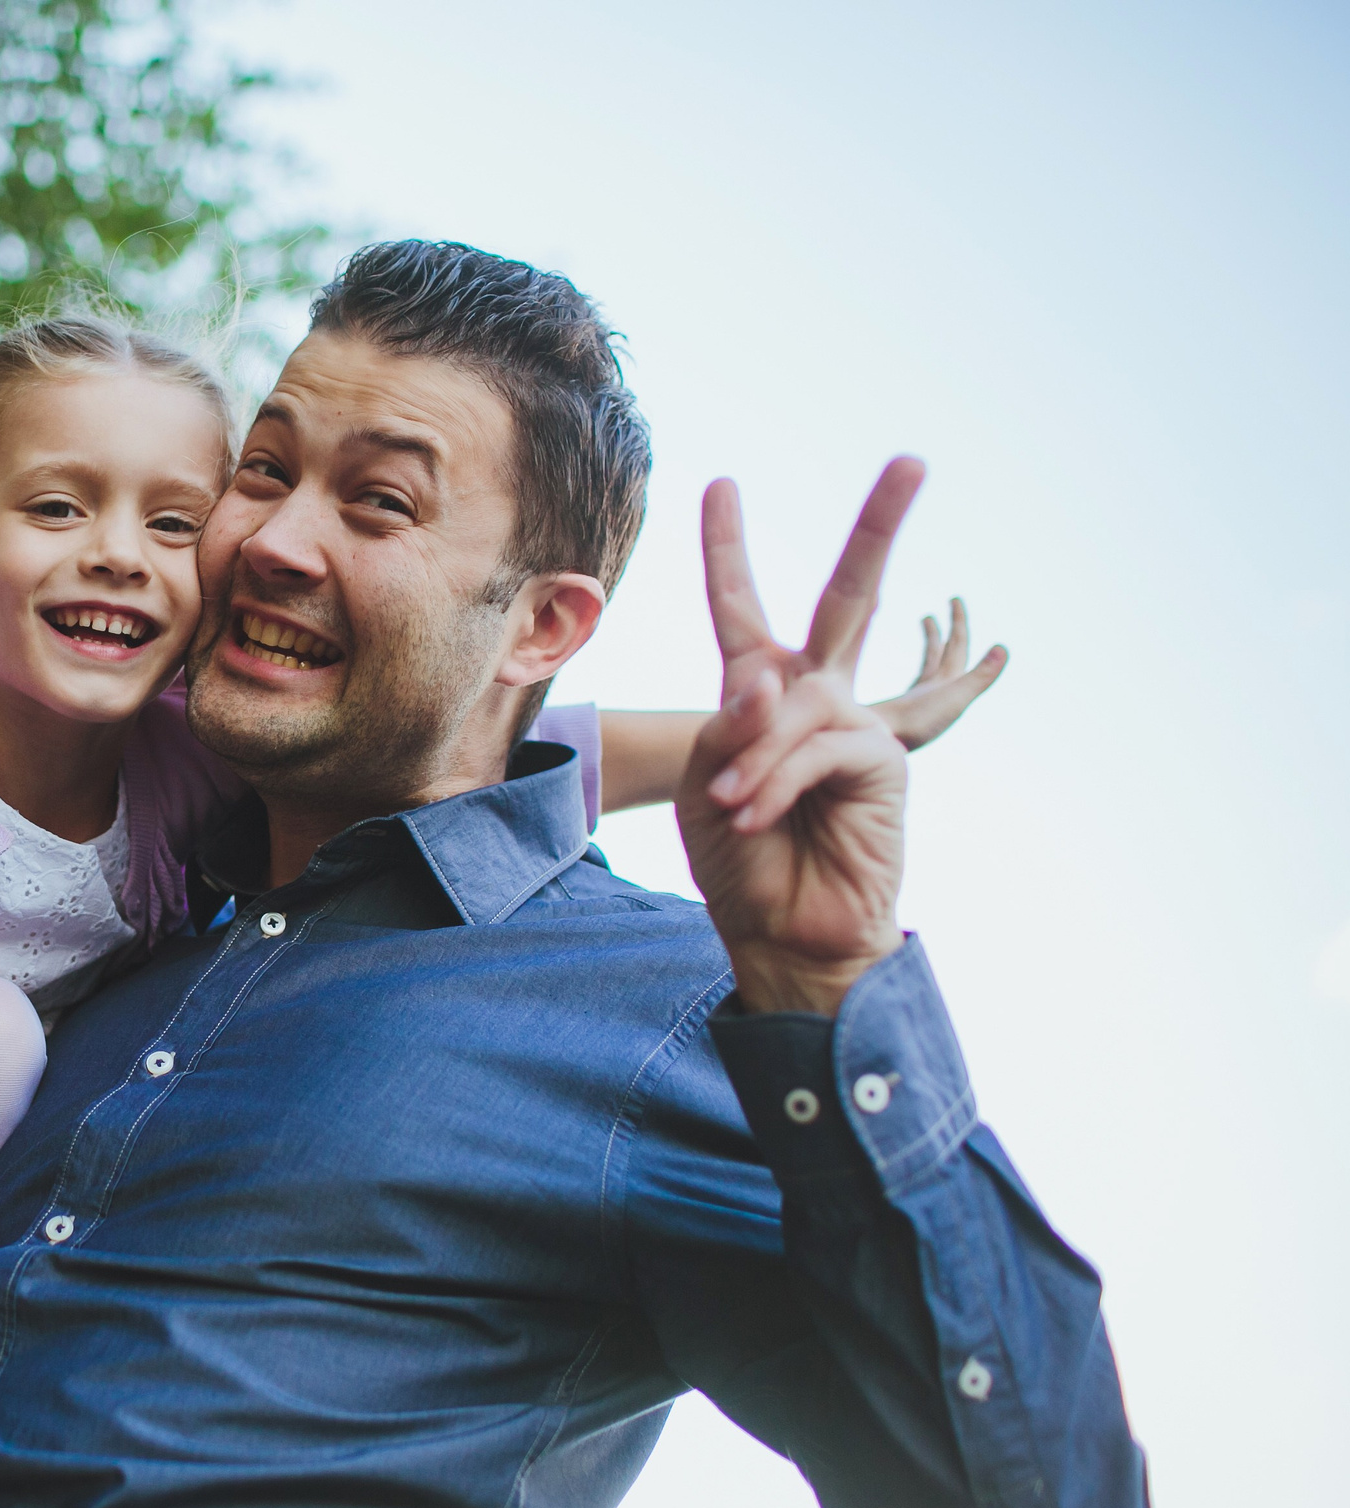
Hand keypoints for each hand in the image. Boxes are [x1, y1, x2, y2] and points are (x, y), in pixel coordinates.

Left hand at [678, 461, 921, 1016]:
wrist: (780, 930)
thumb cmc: (741, 859)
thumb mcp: (708, 780)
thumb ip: (732, 721)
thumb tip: (773, 677)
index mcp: (761, 694)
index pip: (742, 608)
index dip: (728, 548)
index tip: (720, 484)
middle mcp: (818, 697)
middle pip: (853, 596)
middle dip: (882, 527)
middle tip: (914, 461)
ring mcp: (857, 723)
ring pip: (800, 701)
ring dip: (757, 758)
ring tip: (737, 809)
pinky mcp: (882, 759)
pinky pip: (819, 745)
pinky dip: (780, 778)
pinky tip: (761, 813)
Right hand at [870, 596, 1006, 750]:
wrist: (878, 750)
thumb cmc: (917, 726)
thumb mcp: (954, 699)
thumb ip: (980, 676)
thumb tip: (1004, 647)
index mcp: (950, 686)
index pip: (958, 647)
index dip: (959, 622)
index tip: (954, 599)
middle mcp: (938, 690)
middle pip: (947, 652)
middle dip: (949, 628)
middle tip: (948, 602)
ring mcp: (919, 697)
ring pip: (930, 661)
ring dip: (932, 640)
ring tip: (927, 619)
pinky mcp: (898, 704)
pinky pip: (912, 673)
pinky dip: (913, 659)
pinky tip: (910, 657)